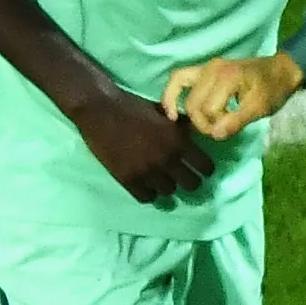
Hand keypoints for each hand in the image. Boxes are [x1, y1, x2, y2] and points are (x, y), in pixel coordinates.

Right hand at [68, 76, 215, 202]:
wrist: (100, 109)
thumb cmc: (132, 106)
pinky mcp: (127, 179)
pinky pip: (146, 198)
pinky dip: (149, 193)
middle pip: (191, 185)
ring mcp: (146, 171)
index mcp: (178, 141)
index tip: (202, 169)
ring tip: (161, 178)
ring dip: (167, 185)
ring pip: (169, 192)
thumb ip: (182, 126)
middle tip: (183, 176)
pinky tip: (146, 185)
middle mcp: (166, 159)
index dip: (205, 169)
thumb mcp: (165, 112)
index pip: (205, 167)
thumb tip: (200, 132)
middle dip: (189, 180)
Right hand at [160, 52, 305, 139]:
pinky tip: (171, 112)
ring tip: (194, 125)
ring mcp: (205, 67)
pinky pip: (178, 79)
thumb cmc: (273, 90)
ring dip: (188, 112)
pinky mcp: (202, 70)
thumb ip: (238, 121)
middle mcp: (211, 69)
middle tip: (219, 131)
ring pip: (182, 92)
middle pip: (193, 104)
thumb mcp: (260, 108)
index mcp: (227, 76)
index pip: (209, 110)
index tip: (230, 130)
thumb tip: (215, 134)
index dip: (217, 125)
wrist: (281, 71)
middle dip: (203, 123)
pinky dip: (171, 94)